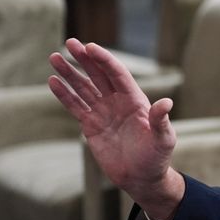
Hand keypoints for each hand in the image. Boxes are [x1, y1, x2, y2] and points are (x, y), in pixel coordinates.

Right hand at [48, 38, 183, 219]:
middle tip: (70, 42)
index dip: (104, 60)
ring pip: (84, 87)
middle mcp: (118, 101)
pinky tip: (53, 81)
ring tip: (54, 57)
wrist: (142, 178)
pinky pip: (75, 106)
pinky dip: (64, 94)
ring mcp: (103, 112)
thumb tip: (166, 103)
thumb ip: (161, 121)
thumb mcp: (163, 139)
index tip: (90, 47)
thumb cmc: (157, 157)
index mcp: (135, 100)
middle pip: (99, 75)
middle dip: (85, 59)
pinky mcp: (91, 125)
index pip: (117, 74)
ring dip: (70, 73)